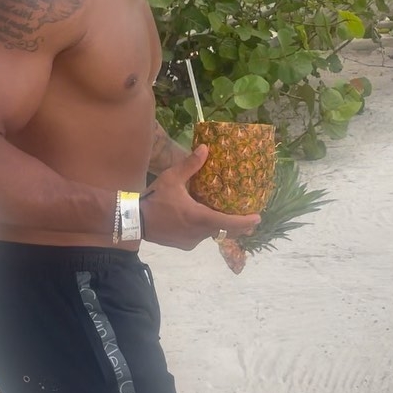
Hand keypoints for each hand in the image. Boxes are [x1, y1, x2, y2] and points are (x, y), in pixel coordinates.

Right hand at [140, 144, 260, 250]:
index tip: (257, 218)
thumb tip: (206, 148)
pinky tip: (199, 220)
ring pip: (211, 234)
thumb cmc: (155, 198)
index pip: (228, 223)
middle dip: (237, 226)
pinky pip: (199, 237)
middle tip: (249, 219)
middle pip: (224, 231)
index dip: (245, 222)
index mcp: (199, 217)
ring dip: (218, 226)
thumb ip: (190, 165)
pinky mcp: (183, 245)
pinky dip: (204, 229)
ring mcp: (191, 241)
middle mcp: (198, 233)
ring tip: (224, 215)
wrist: (134, 219)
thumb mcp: (172, 178)